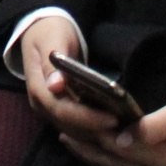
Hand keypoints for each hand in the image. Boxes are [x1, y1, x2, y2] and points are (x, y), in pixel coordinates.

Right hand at [17, 17, 120, 140]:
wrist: (40, 32)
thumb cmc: (50, 32)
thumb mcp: (52, 39)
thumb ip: (52, 62)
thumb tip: (55, 86)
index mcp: (38, 89)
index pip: (63, 111)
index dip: (88, 118)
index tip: (113, 118)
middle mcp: (42, 106)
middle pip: (70, 126)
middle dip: (97, 130)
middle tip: (126, 131)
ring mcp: (49, 111)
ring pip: (74, 132)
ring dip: (98, 133)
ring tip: (125, 132)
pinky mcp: (60, 113)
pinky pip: (77, 127)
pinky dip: (95, 129)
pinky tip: (115, 128)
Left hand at [58, 92, 165, 165]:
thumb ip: (151, 128)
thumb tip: (121, 137)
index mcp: (158, 157)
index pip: (116, 147)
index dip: (93, 134)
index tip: (72, 120)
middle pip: (112, 162)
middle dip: (86, 148)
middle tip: (61, 134)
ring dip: (94, 155)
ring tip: (73, 142)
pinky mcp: (165, 165)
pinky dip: (111, 159)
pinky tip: (104, 150)